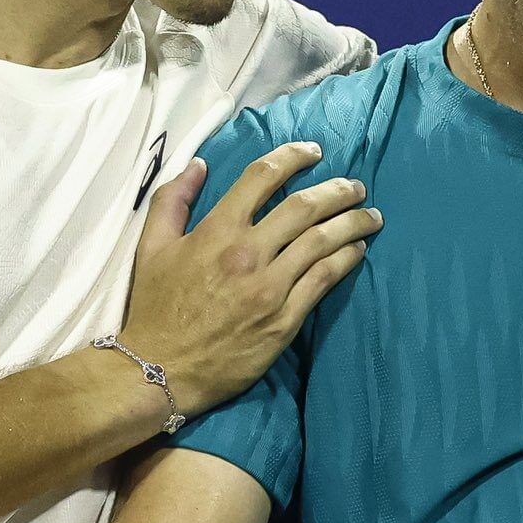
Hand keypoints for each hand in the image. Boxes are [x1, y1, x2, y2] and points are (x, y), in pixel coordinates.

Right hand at [119, 142, 381, 413]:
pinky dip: (346, 260)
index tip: (313, 152)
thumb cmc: (155, 309)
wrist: (159, 371)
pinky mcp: (284, 320)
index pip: (263, 176)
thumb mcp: (151, 247)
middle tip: (356, 185)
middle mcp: (248, 253)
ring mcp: (269, 287)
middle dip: (337, 190)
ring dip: (352, 222)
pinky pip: (324, 280)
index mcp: (217, 230)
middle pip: (305, 207)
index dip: (293, 156)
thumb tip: (199, 164)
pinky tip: (358, 250)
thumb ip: (172, 200)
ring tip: (371, 215)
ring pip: (322, 241)